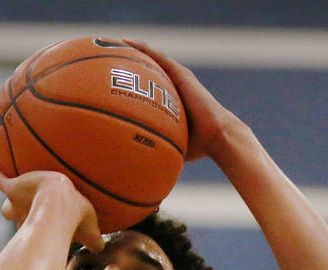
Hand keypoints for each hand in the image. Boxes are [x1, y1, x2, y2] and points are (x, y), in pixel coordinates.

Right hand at [0, 163, 102, 251]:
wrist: (59, 202)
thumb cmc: (74, 219)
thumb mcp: (91, 231)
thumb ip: (95, 241)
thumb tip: (102, 249)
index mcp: (42, 229)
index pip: (40, 234)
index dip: (44, 235)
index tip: (48, 236)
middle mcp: (26, 220)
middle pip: (21, 225)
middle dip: (23, 222)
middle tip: (32, 216)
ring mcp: (17, 202)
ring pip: (7, 208)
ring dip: (11, 203)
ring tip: (11, 193)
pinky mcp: (13, 187)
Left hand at [123, 39, 235, 161]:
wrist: (217, 136)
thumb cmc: (199, 147)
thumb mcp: (172, 148)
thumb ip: (157, 153)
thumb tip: (141, 169)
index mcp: (172, 101)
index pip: (150, 88)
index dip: (135, 82)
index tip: (116, 80)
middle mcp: (174, 86)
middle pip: (150, 70)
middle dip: (132, 63)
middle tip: (110, 57)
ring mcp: (178, 78)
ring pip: (152, 59)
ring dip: (135, 50)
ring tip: (115, 43)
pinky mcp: (181, 74)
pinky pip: (158, 58)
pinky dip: (143, 49)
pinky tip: (128, 43)